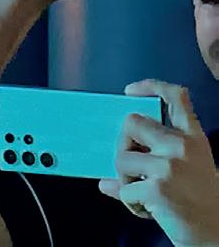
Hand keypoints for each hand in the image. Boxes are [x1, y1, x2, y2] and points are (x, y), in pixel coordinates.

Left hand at [99, 79, 218, 246]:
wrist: (218, 233)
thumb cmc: (199, 198)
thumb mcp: (190, 165)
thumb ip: (157, 153)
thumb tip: (110, 166)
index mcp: (192, 137)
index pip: (175, 97)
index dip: (150, 86)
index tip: (130, 91)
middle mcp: (181, 146)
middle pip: (131, 122)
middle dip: (122, 142)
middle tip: (131, 163)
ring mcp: (169, 166)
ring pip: (121, 157)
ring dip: (124, 178)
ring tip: (141, 191)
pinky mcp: (157, 189)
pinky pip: (124, 189)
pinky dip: (130, 202)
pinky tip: (147, 210)